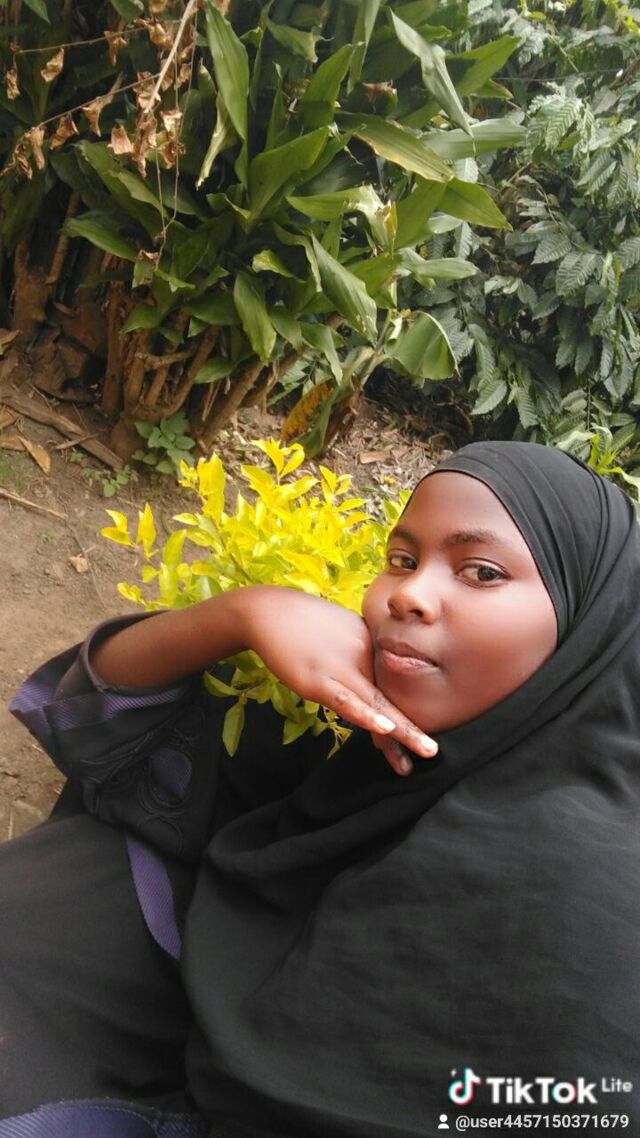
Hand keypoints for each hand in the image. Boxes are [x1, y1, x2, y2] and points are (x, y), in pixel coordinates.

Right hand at [241, 586, 437, 774]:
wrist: (267, 611)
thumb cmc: (302, 622)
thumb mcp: (341, 635)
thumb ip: (359, 657)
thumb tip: (366, 682)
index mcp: (373, 647)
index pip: (394, 688)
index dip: (404, 716)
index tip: (415, 741)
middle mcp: (364, 657)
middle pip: (392, 699)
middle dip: (413, 730)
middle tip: (432, 753)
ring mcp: (342, 669)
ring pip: (378, 704)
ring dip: (403, 731)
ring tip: (426, 751)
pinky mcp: (318, 679)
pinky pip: (347, 701)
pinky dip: (367, 716)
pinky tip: (385, 729)